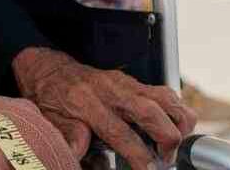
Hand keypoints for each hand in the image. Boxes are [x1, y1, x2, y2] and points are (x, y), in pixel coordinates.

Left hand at [12, 47, 195, 167]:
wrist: (50, 68)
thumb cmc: (52, 96)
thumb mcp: (51, 119)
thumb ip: (69, 135)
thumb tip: (76, 154)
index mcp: (88, 102)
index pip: (119, 132)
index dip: (138, 154)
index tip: (149, 169)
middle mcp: (111, 90)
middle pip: (150, 111)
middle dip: (167, 137)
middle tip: (166, 158)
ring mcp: (125, 83)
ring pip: (164, 97)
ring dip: (179, 121)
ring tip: (176, 142)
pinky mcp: (134, 82)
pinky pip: (164, 93)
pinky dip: (177, 110)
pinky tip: (174, 126)